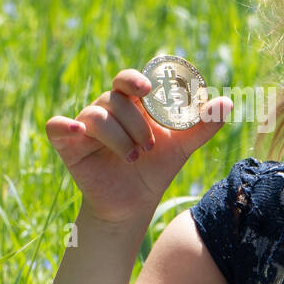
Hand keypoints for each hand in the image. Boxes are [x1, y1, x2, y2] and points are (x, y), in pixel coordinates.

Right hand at [45, 68, 232, 226]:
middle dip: (135, 123)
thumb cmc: (156, 168)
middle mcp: (107, 109)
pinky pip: (56, 126)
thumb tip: (227, 102)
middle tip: (148, 147)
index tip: (148, 89)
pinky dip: (63, 124)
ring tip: (133, 158)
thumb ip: (203, 125)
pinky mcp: (67, 143)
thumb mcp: (182, 146)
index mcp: (132, 103)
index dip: (136, 79)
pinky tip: (76, 129)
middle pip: (115, 98)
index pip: (129, 80)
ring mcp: (85, 125)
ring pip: (96, 115)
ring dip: (118, 137)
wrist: (133, 204)